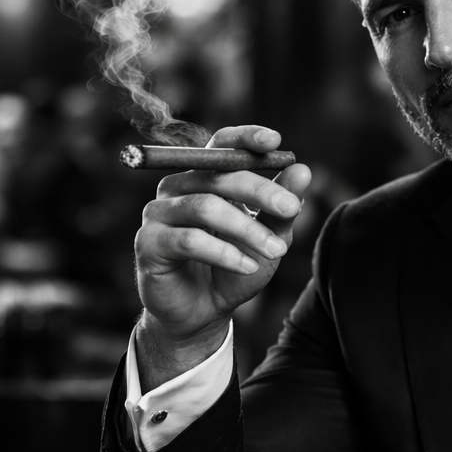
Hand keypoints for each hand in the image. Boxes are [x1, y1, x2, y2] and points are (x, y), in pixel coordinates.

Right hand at [133, 125, 311, 381]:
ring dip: (247, 228)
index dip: (246, 137)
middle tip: (292, 209)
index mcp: (204, 177)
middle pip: (217, 174)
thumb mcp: (267, 237)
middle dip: (260, 190)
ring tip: (275, 250)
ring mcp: (158, 213)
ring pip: (206, 207)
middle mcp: (176, 187)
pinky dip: (224, 253)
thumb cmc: (233, 268)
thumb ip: (281, 208)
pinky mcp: (148, 243)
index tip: (276, 142)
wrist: (202, 313)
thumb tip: (303, 169)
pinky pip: (189, 240)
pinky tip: (247, 266)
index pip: (221, 143)